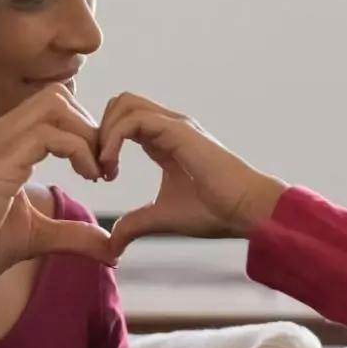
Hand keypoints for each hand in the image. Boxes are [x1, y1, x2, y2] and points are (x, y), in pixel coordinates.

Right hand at [0, 85, 115, 298]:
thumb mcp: (35, 237)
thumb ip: (72, 236)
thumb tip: (112, 248)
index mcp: (2, 143)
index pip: (53, 108)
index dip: (84, 131)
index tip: (99, 170)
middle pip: (58, 96)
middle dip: (90, 127)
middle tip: (103, 168)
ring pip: (57, 105)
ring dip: (88, 135)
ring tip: (97, 172)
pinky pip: (50, 134)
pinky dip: (79, 149)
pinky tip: (87, 177)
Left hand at [96, 93, 286, 257]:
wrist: (246, 211)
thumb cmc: (214, 212)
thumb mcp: (163, 218)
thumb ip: (135, 225)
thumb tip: (112, 244)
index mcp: (164, 140)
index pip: (124, 121)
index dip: (105, 143)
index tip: (103, 177)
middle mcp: (168, 126)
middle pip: (120, 103)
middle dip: (99, 131)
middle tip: (100, 168)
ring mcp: (174, 124)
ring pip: (124, 103)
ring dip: (104, 133)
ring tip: (106, 169)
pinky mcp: (178, 130)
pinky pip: (133, 119)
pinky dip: (113, 139)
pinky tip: (113, 168)